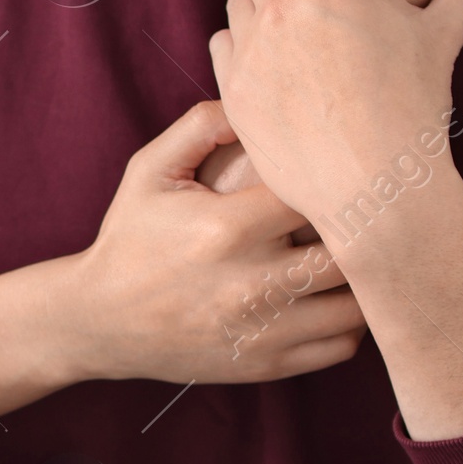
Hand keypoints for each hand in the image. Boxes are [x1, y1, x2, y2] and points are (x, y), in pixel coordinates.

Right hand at [74, 98, 362, 382]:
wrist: (99, 321)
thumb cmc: (130, 237)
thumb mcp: (149, 170)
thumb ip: (201, 125)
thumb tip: (256, 99)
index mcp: (227, 228)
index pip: (320, 195)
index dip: (338, 179)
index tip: (340, 171)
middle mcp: (252, 283)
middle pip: (353, 251)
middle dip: (363, 229)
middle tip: (363, 213)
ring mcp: (263, 330)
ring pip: (357, 305)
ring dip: (363, 278)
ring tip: (355, 256)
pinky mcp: (267, 364)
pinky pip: (342, 345)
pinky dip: (350, 322)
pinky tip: (332, 298)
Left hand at [208, 0, 462, 268]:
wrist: (373, 184)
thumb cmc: (412, 108)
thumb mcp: (441, 42)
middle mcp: (279, 7)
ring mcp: (250, 48)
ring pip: (237, 1)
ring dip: (260, 7)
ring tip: (291, 32)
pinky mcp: (231, 88)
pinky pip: (221, 45)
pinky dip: (240, 47)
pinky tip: (269, 64)